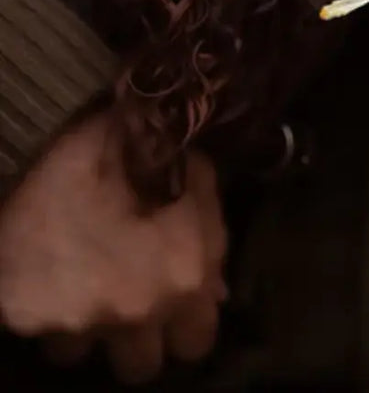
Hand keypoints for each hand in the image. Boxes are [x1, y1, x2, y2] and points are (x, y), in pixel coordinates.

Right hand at [0, 111, 226, 384]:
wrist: (65, 130)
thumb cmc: (144, 150)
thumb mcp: (199, 189)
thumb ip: (211, 248)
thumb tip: (214, 295)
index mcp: (186, 282)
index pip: (196, 346)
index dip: (185, 328)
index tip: (175, 311)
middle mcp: (136, 313)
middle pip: (140, 366)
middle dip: (136, 338)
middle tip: (126, 300)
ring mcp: (77, 320)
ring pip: (81, 352)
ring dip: (84, 323)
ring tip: (81, 275)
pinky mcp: (24, 316)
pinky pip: (37, 329)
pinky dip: (41, 306)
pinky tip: (48, 265)